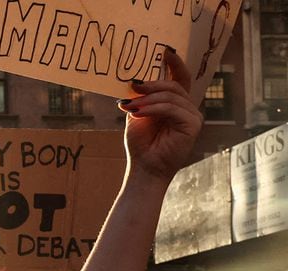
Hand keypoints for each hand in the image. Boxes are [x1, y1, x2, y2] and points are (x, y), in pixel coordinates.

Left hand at [119, 49, 202, 181]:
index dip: (174, 62)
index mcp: (175, 103)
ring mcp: (192, 116)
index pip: (179, 78)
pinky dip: (153, 109)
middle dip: (152, 84)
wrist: (144, 168)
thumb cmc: (141, 144)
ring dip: (148, 99)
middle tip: (133, 86)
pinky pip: (172, 109)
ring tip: (130, 107)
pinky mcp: (192, 125)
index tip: (163, 50)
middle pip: (174, 85)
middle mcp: (187, 107)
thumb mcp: (137, 115)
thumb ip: (141, 98)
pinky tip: (138, 113)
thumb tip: (136, 81)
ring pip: (171, 96)